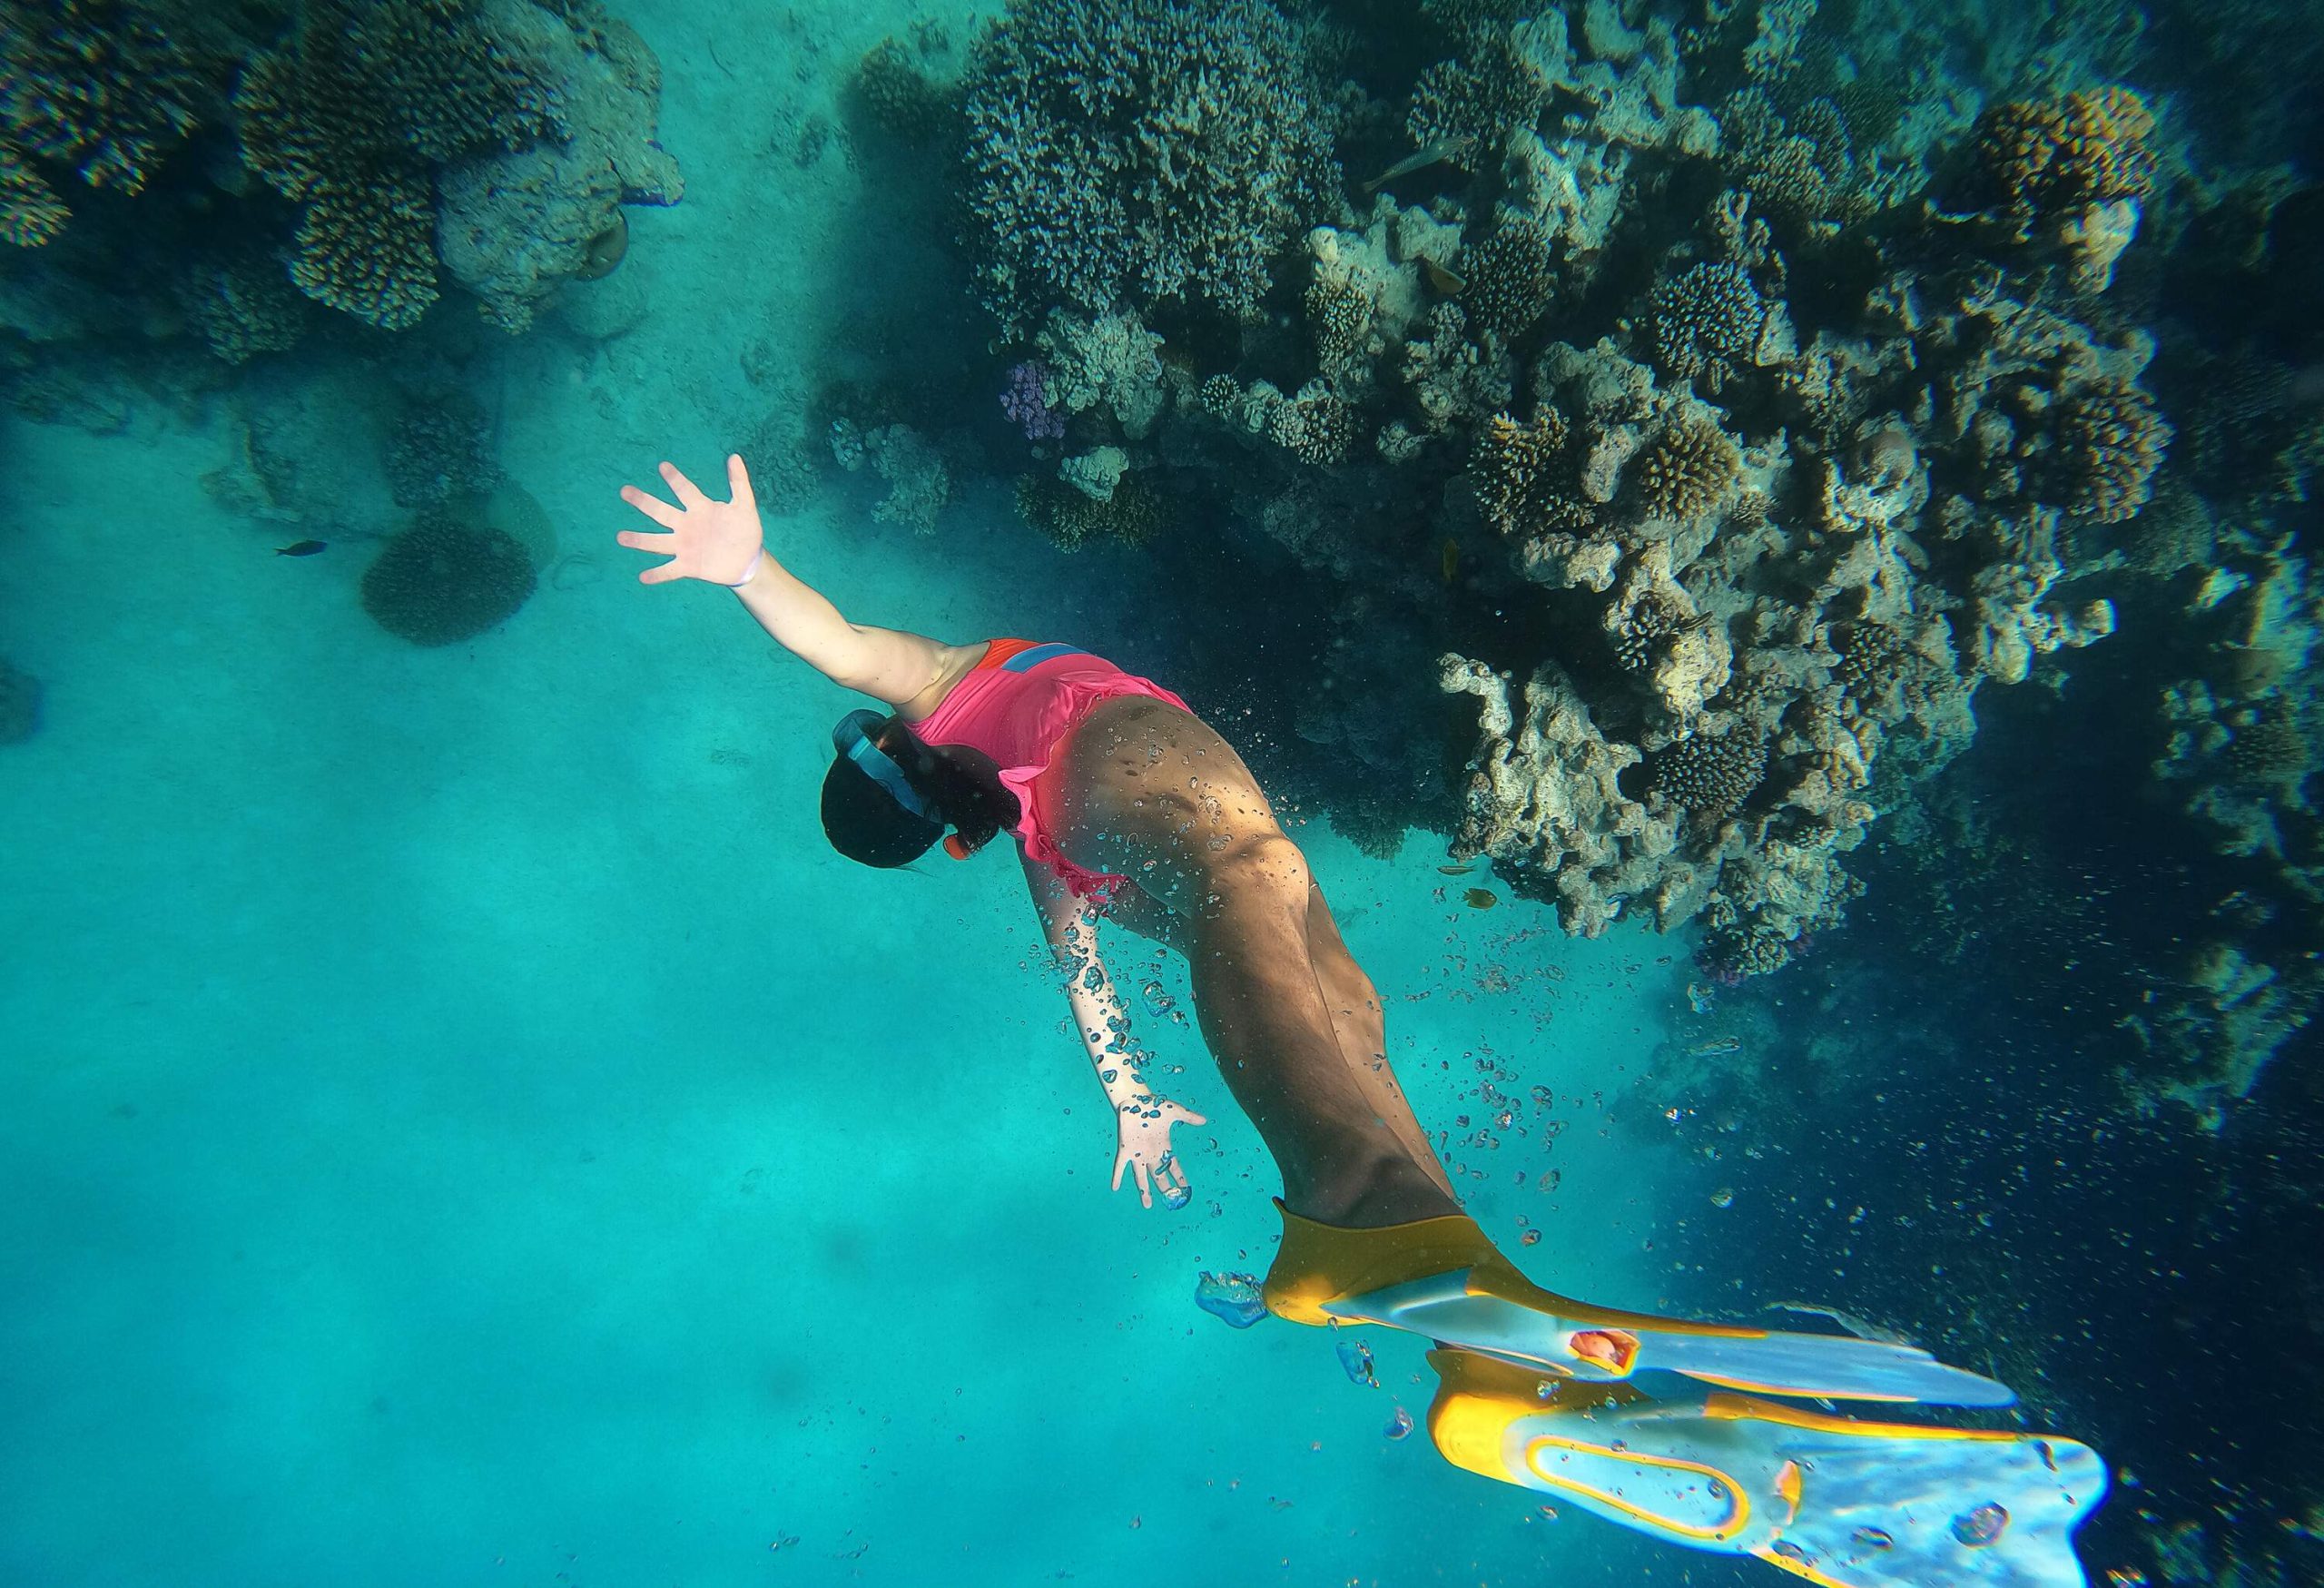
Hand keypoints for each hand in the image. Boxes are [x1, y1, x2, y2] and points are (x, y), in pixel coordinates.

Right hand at [617, 455, 763, 585]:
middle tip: (625, 491)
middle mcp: (687, 525)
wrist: (748, 560)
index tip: (663, 466)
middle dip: (643, 502)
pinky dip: (657, 574)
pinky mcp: (688, 566)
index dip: (675, 479)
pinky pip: (669, 570)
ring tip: (621, 537)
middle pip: (661, 512)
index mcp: (700, 508)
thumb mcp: (745, 506)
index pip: (685, 491)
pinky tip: (643, 577)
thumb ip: (739, 483)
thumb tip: (734, 456)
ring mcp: (685, 546)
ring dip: (639, 540)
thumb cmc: (745, 530)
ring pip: (658, 542)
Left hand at [1112, 1098, 1208, 1209]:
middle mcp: (1150, 1154)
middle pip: (1159, 1176)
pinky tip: (1115, 1187)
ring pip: (1141, 1176)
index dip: (1179, 1177)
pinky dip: (1118, 1176)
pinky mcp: (1125, 1149)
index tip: (1185, 1189)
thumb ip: (1189, 1117)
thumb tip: (1205, 1120)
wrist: (1136, 1099)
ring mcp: (1137, 1153)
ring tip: (1148, 1205)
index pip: (1173, 1166)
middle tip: (1171, 1201)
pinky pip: (1120, 1165)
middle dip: (1165, 1188)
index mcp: (1163, 1147)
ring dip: (1144, 1190)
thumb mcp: (1175, 1111)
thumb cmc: (1155, 1105)